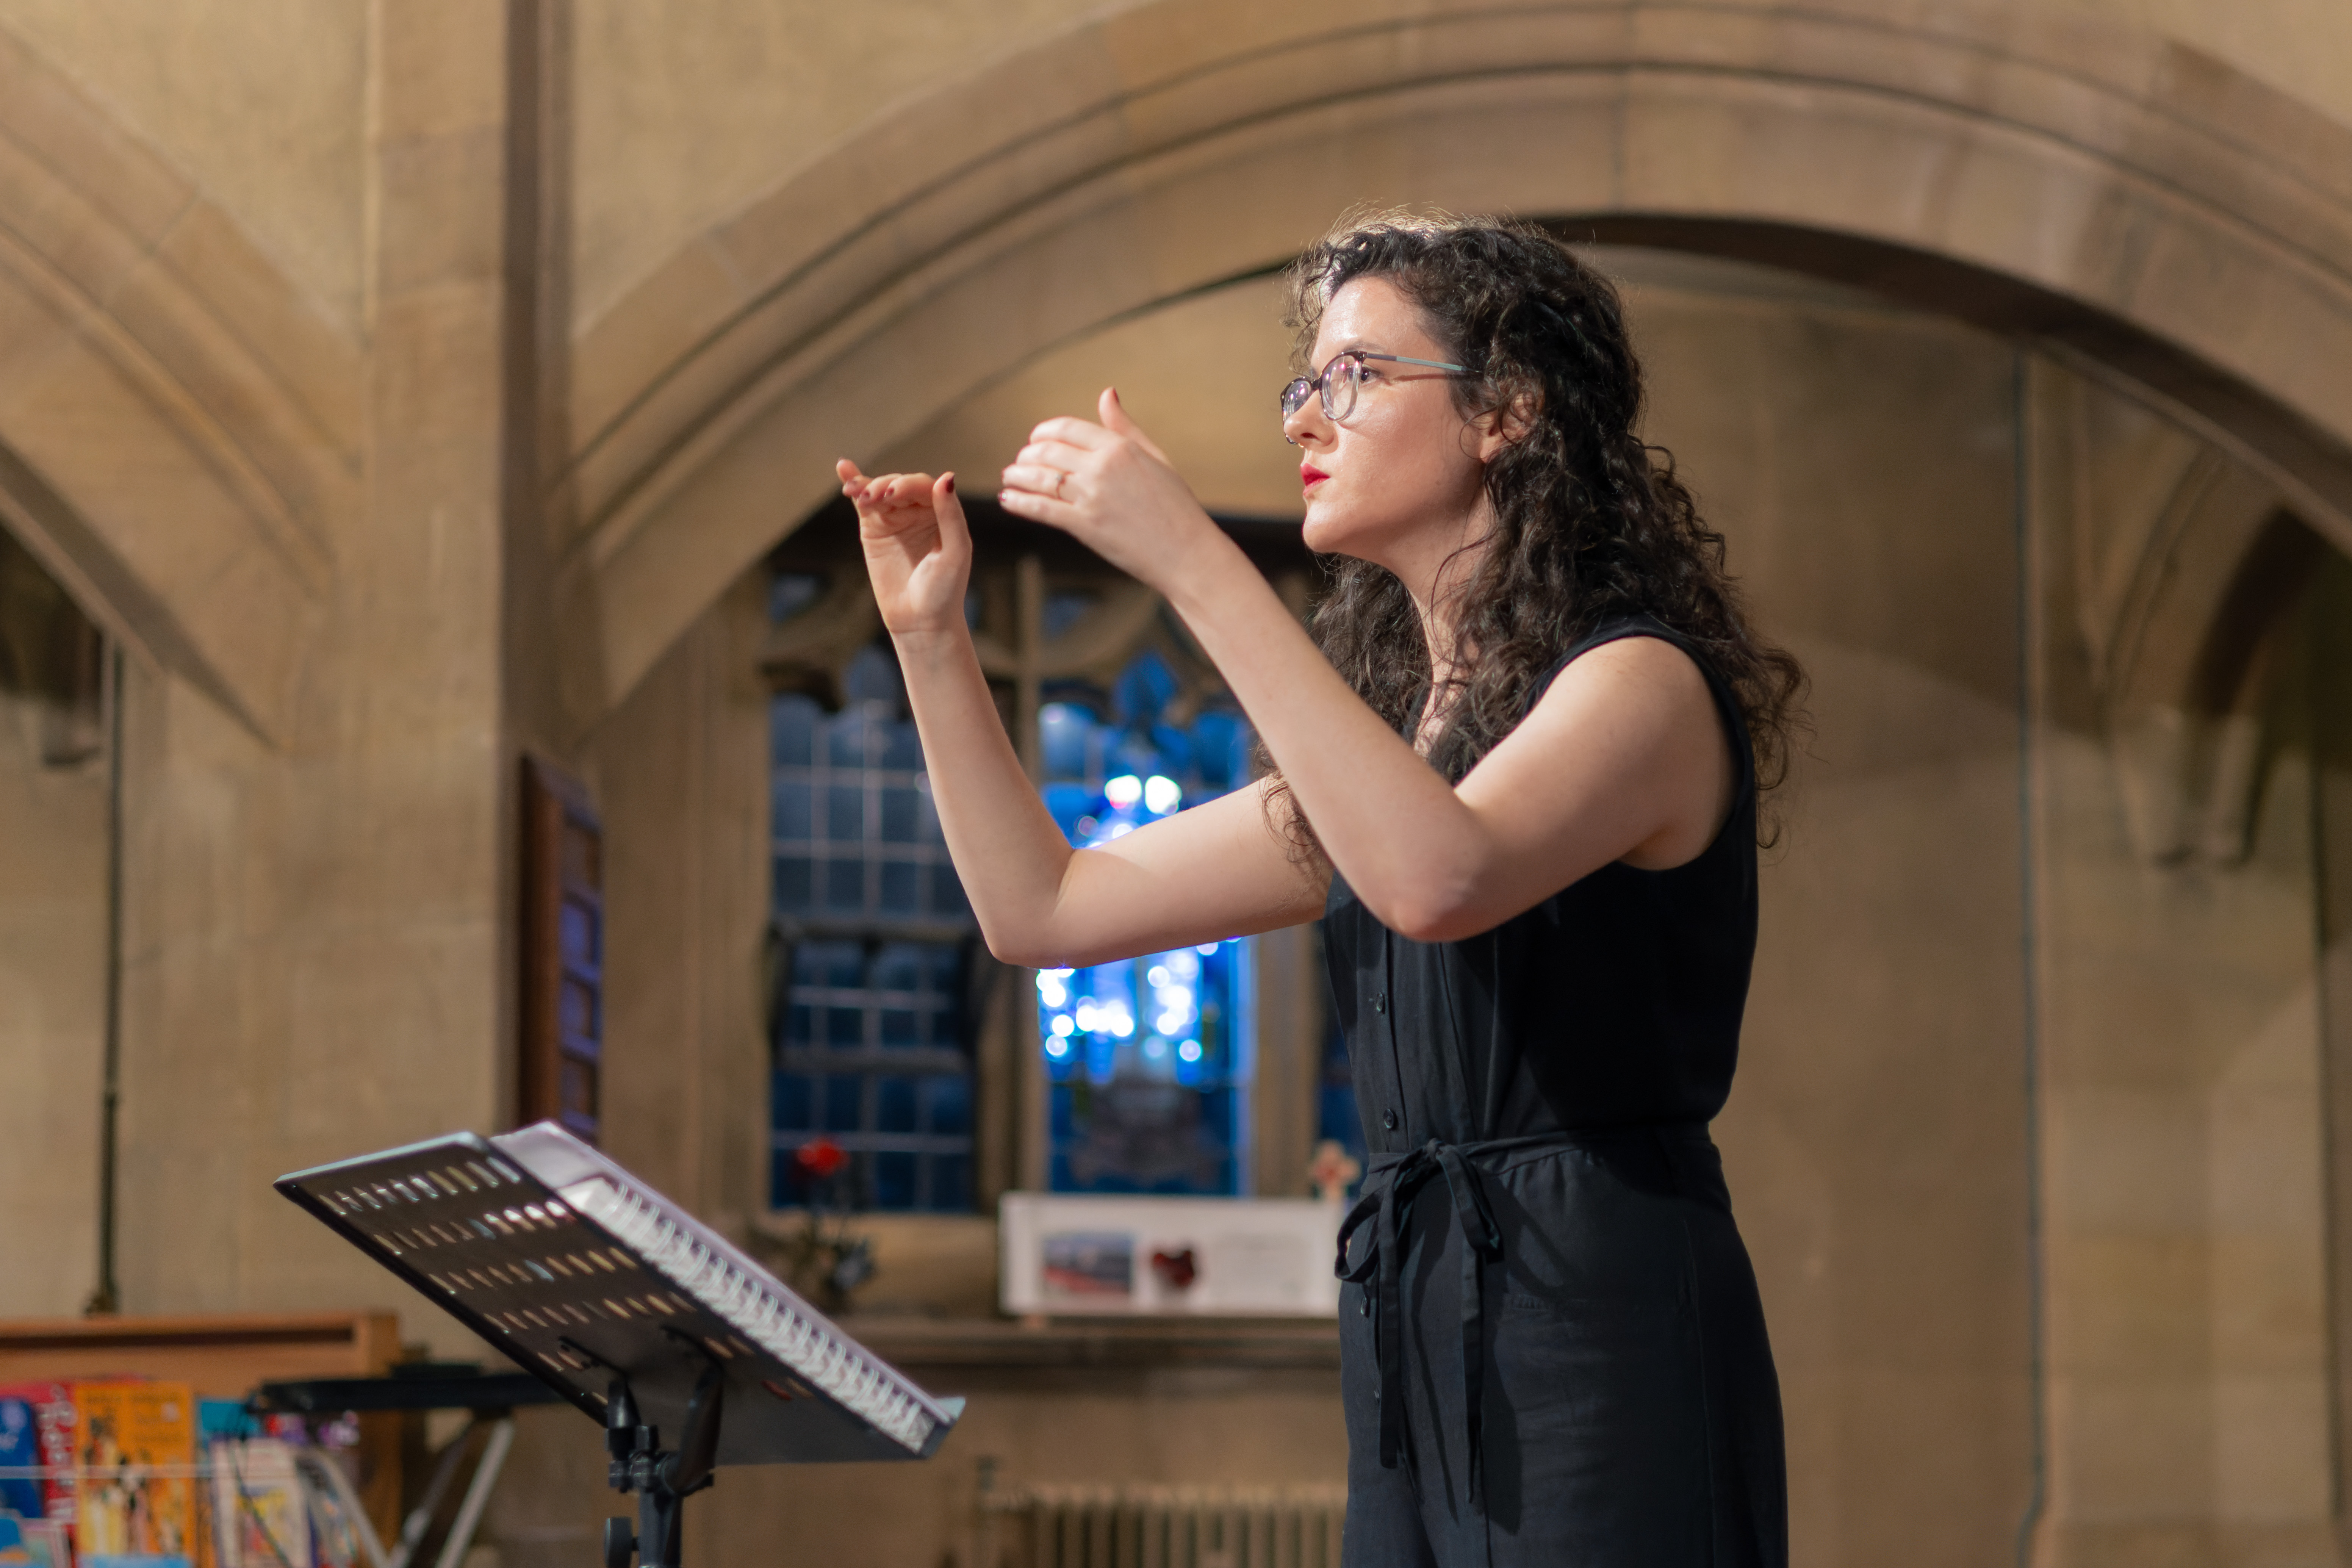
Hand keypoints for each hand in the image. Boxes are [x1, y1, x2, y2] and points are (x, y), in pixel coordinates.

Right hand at [837, 460, 969, 636]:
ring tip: (858, 493)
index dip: (908, 485)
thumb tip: (945, 477)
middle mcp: (920, 511)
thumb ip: (951, 515)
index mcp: (943, 513)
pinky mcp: (874, 529)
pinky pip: (864, 503)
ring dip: (869, 486)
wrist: (921, 620)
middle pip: (900, 484)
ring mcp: (895, 518)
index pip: (924, 486)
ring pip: (881, 491)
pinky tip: (843, 468)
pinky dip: (855, 483)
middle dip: (886, 486)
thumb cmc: (945, 589)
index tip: (894, 495)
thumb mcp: (956, 551)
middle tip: (876, 498)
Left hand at [998, 389, 1225, 590]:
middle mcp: (1102, 467)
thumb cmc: (1175, 506)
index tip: (1035, 440)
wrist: (1187, 552)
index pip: (1066, 428)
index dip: (1043, 432)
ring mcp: (1091, 497)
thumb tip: (1106, 393)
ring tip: (1009, 478)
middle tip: (1019, 462)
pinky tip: (1008, 500)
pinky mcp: (1084, 526)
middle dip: (1027, 455)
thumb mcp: (1154, 457)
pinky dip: (1019, 502)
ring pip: (1040, 478)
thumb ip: (1124, 427)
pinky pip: (1041, 508)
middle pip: (1047, 451)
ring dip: (1017, 476)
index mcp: (1119, 447)